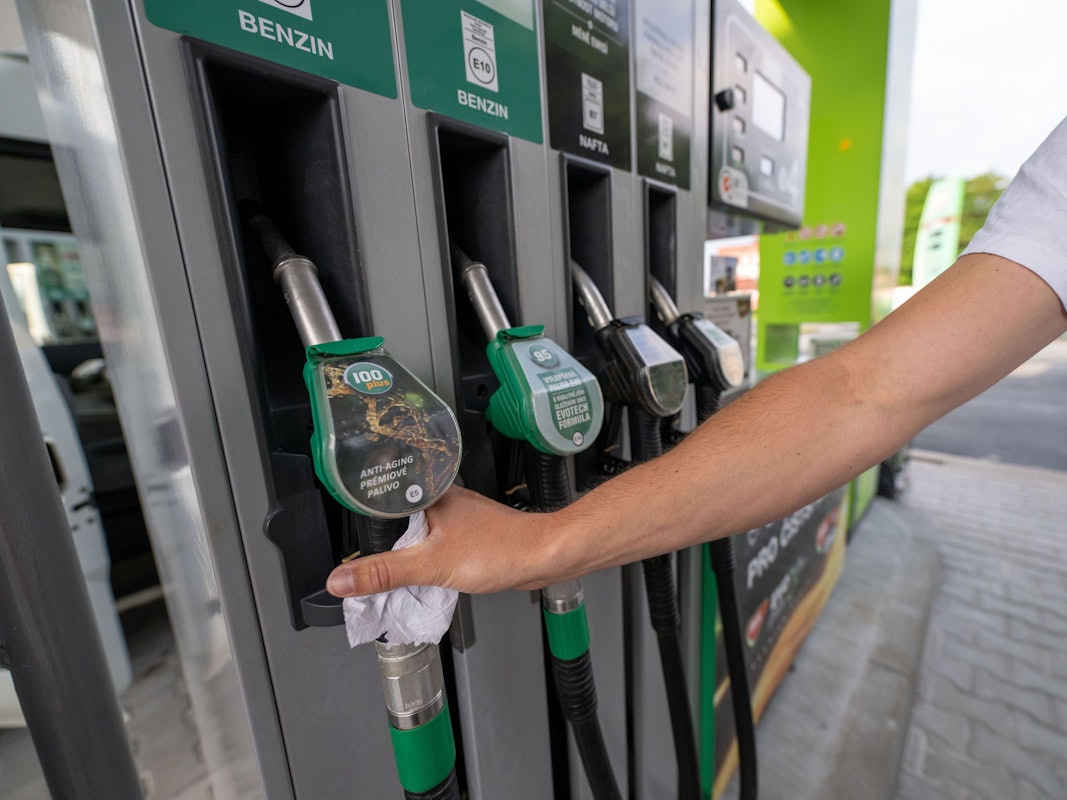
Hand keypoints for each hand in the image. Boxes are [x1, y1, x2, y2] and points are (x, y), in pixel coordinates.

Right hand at [325, 485, 557, 596]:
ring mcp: (457, 516)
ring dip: (404, 551)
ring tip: (384, 570)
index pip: (381, 499)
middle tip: (356, 564)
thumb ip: (385, 572)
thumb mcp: (431, 565)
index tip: (341, 544)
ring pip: (418, 532)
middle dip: (379, 541)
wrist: (545, 557)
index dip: (359, 521)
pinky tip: (421, 572)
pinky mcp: (470, 533)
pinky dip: (425, 558)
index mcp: (429, 492)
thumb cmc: (500, 550)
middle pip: (397, 518)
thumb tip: (339, 579)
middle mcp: (442, 498)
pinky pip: (436, 543)